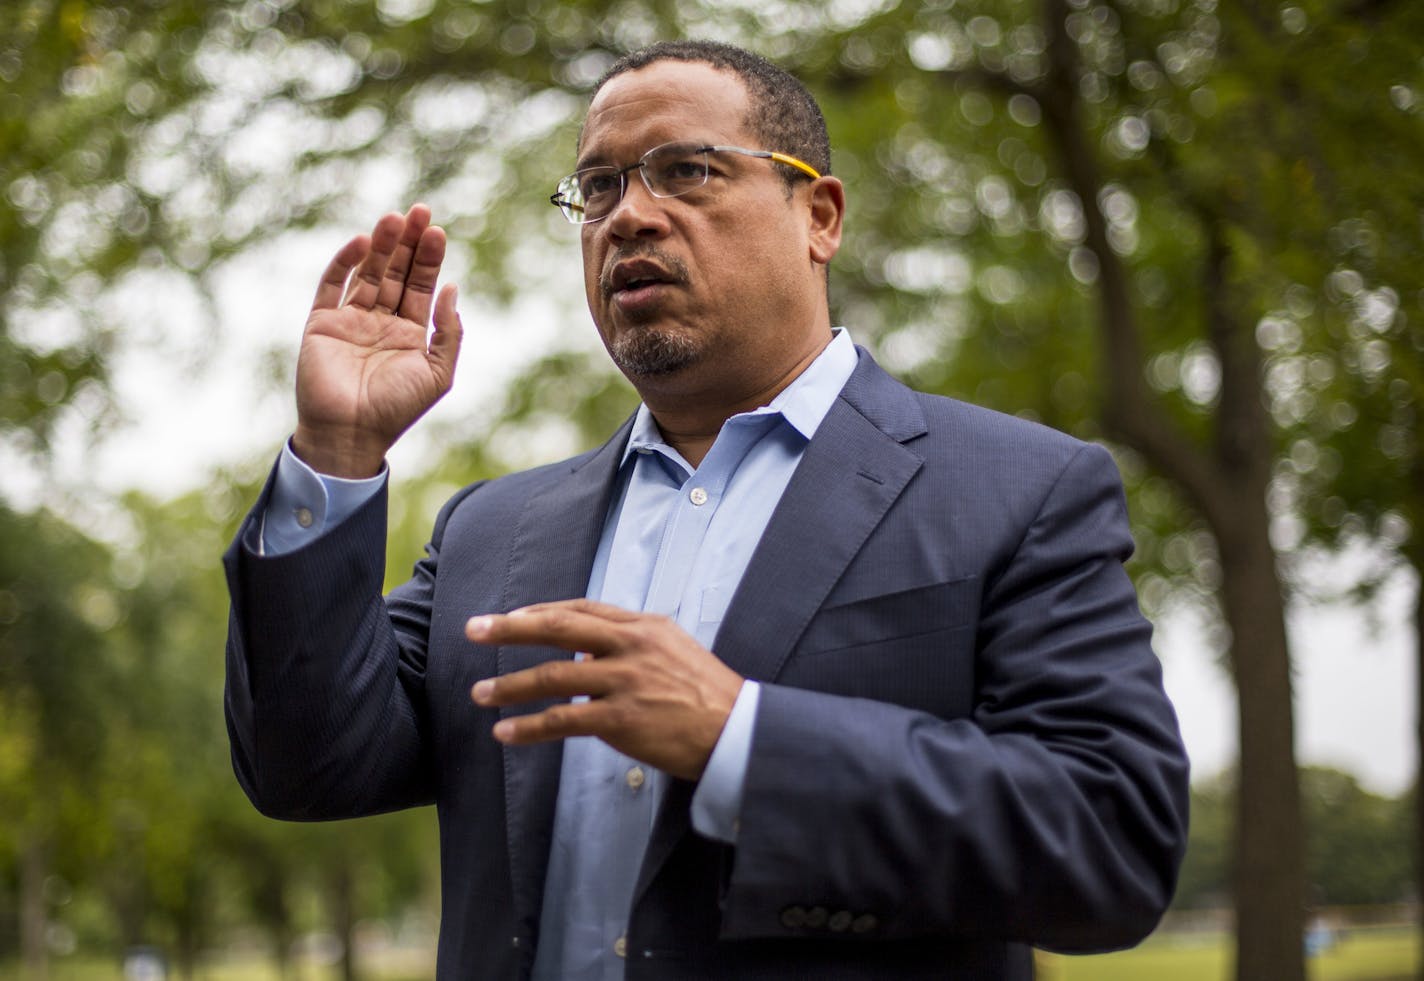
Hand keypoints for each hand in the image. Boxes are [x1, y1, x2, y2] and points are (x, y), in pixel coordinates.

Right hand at [292, 204, 461, 476]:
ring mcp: (350, 320)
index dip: (429, 258)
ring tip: (395, 217)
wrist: (350, 433)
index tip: (438, 230)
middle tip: (420, 211)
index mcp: (410, 334)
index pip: (422, 286)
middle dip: (408, 243)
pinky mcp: (322, 323)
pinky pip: (333, 285)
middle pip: (397, 272)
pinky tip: (363, 243)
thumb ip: (449, 332)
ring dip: (381, 245)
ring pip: (368, 273)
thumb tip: (453, 289)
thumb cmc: (397, 408)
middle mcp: (381, 322)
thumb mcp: (438, 372)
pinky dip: (345, 262)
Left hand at [466, 599, 743, 780]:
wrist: (738, 731)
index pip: (583, 609)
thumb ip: (632, 644)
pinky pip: (563, 720)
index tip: (511, 616)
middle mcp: (631, 645)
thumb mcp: (673, 651)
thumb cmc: (707, 695)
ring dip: (510, 685)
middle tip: (473, 629)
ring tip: (480, 693)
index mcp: (644, 626)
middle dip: (511, 627)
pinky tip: (506, 732)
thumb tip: (589, 651)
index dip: (542, 612)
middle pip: (559, 627)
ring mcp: (625, 681)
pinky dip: (529, 727)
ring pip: (553, 677)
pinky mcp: (621, 718)